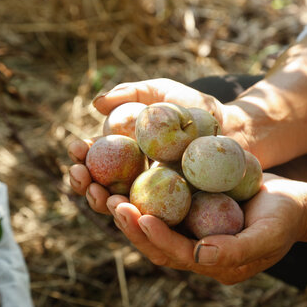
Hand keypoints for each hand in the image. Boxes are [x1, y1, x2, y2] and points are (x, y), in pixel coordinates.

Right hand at [67, 78, 228, 212]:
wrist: (232, 127)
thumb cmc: (194, 106)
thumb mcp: (160, 91)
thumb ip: (130, 93)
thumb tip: (96, 104)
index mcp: (124, 151)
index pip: (94, 158)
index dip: (80, 156)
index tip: (75, 148)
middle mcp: (132, 175)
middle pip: (99, 186)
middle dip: (83, 184)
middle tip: (81, 176)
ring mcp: (151, 195)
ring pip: (119, 205)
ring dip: (102, 203)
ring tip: (99, 195)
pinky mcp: (171, 210)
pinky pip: (150, 215)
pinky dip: (136, 215)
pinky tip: (128, 210)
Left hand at [105, 173, 306, 284]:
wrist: (294, 201)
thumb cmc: (285, 218)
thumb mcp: (269, 235)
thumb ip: (237, 250)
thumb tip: (200, 256)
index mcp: (209, 262)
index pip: (175, 253)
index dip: (155, 236)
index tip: (139, 216)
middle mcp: (194, 247)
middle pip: (154, 239)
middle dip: (130, 222)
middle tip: (109, 200)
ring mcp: (191, 226)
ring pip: (153, 219)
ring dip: (129, 205)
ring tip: (106, 188)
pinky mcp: (191, 205)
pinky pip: (163, 198)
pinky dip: (144, 187)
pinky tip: (128, 168)